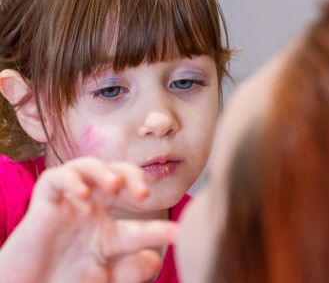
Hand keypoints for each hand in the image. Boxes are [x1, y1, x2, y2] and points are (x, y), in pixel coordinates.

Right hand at [0, 157, 175, 282]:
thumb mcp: (103, 279)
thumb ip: (129, 271)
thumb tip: (156, 259)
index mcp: (110, 231)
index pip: (140, 222)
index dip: (158, 229)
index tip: (176, 234)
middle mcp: (93, 212)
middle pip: (119, 175)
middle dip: (134, 176)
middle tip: (143, 194)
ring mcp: (68, 205)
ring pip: (87, 166)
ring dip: (103, 170)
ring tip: (114, 185)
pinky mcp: (43, 205)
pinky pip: (55, 178)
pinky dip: (68, 179)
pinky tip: (81, 193)